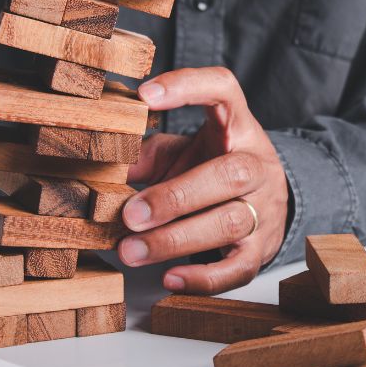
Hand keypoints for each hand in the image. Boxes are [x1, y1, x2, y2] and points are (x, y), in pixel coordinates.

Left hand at [118, 67, 289, 293]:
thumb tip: (100, 164)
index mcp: (237, 126)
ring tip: (131, 250)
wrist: (264, 201)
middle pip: (229, 174)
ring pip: (231, 222)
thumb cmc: (211, 168)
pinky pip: (239, 268)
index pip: (223, 90)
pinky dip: (203, 278)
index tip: (144, 96)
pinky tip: (170, 279)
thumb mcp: (182, 151)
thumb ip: (146, 155)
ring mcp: (265, 208)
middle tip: (128, 214)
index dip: (187, 87)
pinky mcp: (262, 249)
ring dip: (175, 239)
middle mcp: (258, 163)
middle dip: (175, 196)